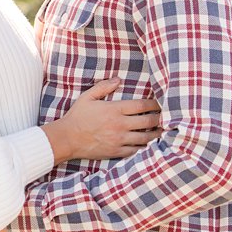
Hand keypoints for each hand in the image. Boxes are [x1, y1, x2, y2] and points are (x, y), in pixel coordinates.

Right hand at [41, 82, 161, 163]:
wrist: (67, 139)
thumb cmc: (77, 117)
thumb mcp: (88, 97)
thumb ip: (104, 87)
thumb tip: (118, 79)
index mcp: (115, 109)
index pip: (142, 105)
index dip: (154, 104)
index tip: (160, 104)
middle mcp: (120, 125)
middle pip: (148, 121)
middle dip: (159, 118)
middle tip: (164, 117)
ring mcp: (119, 140)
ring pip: (145, 137)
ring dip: (155, 134)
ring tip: (161, 131)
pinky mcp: (116, 152)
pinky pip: (135, 150)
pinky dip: (144, 147)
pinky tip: (147, 144)